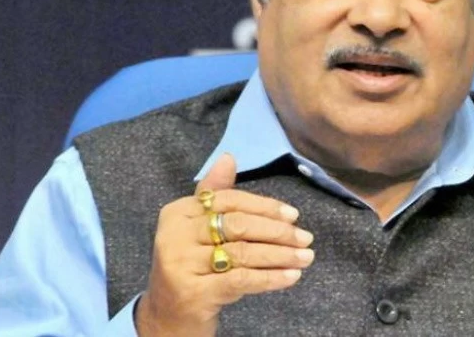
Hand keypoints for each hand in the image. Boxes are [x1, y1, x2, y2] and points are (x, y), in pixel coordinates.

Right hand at [135, 153, 314, 336]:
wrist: (167, 317)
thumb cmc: (192, 267)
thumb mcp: (199, 230)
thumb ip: (215, 195)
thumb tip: (229, 157)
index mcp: (177, 212)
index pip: (230, 200)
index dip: (265, 206)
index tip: (294, 214)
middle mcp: (174, 235)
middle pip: (238, 225)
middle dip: (277, 231)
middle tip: (306, 238)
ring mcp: (181, 265)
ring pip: (243, 253)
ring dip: (281, 255)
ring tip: (306, 257)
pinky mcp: (193, 293)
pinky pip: (241, 280)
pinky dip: (270, 278)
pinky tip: (291, 277)